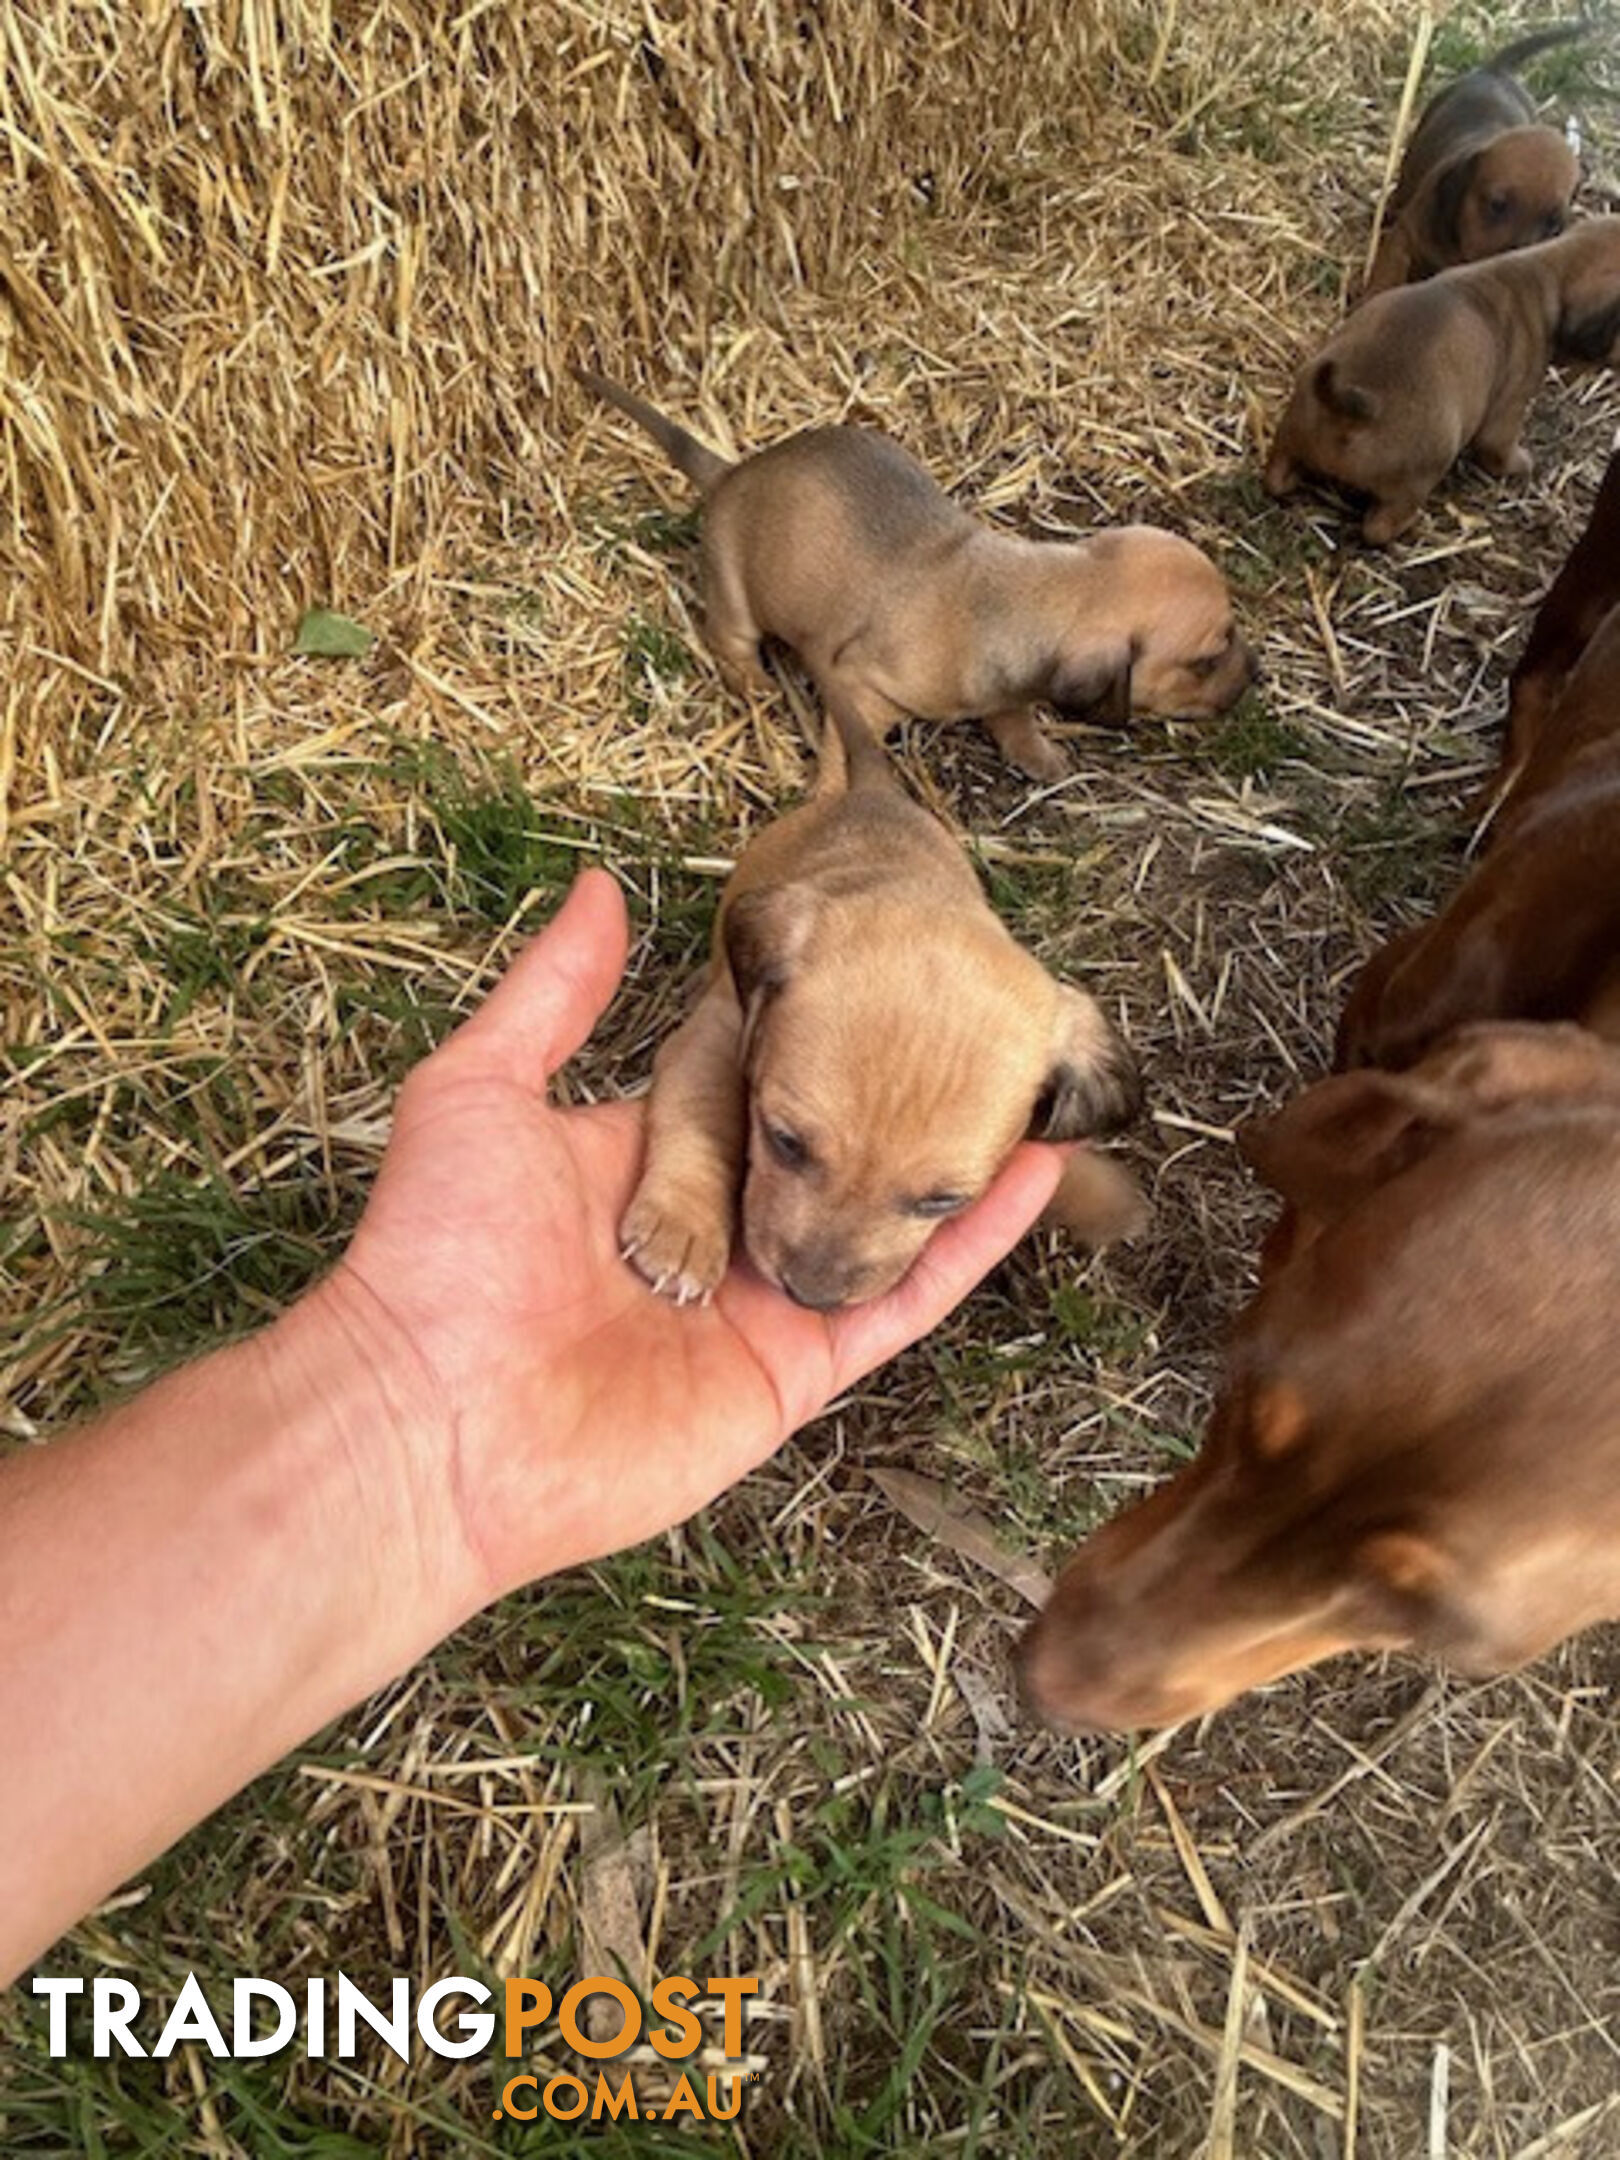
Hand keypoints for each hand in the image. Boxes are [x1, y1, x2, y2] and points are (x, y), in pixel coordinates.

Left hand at [311, 870, 1067, 1614]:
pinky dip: (965, 1246)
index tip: (881, 974)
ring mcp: (759, 1306)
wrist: (430, 1421)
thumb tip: (599, 885)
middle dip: (898, 1097)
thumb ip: (553, 993)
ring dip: (950, 1162)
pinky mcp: (795, 1372)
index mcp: (650, 1165)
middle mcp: (715, 1233)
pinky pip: (899, 1304)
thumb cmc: (438, 1255)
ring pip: (879, 1223)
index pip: (754, 1089)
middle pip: (829, 1155)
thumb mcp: (480, 1088)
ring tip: (1029, 1087)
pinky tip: (1029, 1177)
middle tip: (981, 1022)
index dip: (816, 1041)